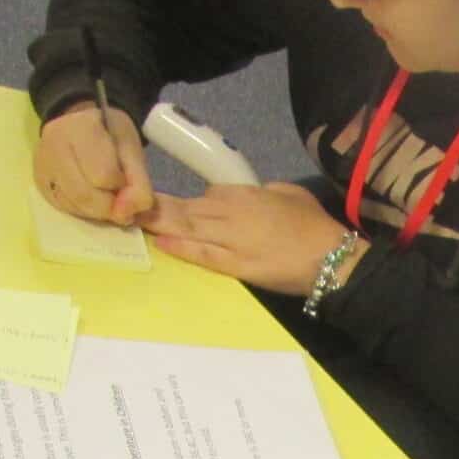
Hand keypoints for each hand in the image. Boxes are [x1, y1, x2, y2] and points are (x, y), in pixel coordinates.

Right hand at [36, 101, 155, 224]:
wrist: (79, 124)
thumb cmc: (109, 135)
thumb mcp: (133, 151)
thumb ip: (138, 185)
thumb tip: (126, 217)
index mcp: (80, 129)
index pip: (103, 176)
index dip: (122, 186)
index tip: (125, 177)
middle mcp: (53, 146)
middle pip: (85, 196)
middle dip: (110, 206)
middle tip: (119, 197)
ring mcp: (42, 166)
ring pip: (74, 206)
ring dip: (98, 211)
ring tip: (106, 195)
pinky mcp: (40, 184)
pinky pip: (65, 209)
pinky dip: (85, 211)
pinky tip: (92, 197)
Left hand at [139, 182, 366, 294]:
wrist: (331, 258)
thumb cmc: (315, 225)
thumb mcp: (289, 194)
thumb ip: (264, 192)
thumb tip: (252, 195)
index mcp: (245, 194)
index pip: (207, 194)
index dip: (185, 200)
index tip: (162, 201)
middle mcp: (232, 213)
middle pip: (187, 208)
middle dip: (156, 207)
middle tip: (127, 204)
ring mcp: (232, 240)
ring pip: (188, 227)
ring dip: (159, 224)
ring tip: (133, 221)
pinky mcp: (236, 266)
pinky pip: (202, 254)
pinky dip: (180, 247)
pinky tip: (160, 241)